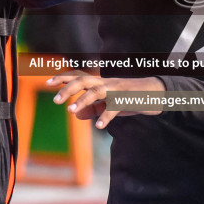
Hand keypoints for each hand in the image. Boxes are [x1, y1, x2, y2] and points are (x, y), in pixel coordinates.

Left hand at [47, 74, 164, 129]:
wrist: (156, 94)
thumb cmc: (130, 99)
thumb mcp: (109, 105)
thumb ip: (93, 108)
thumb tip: (76, 115)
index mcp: (100, 83)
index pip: (78, 76)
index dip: (63, 78)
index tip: (47, 83)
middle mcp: (106, 83)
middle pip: (83, 80)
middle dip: (68, 89)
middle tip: (55, 101)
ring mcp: (117, 90)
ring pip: (96, 90)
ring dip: (83, 100)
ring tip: (71, 111)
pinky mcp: (127, 99)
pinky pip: (114, 107)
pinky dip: (106, 116)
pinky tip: (99, 127)